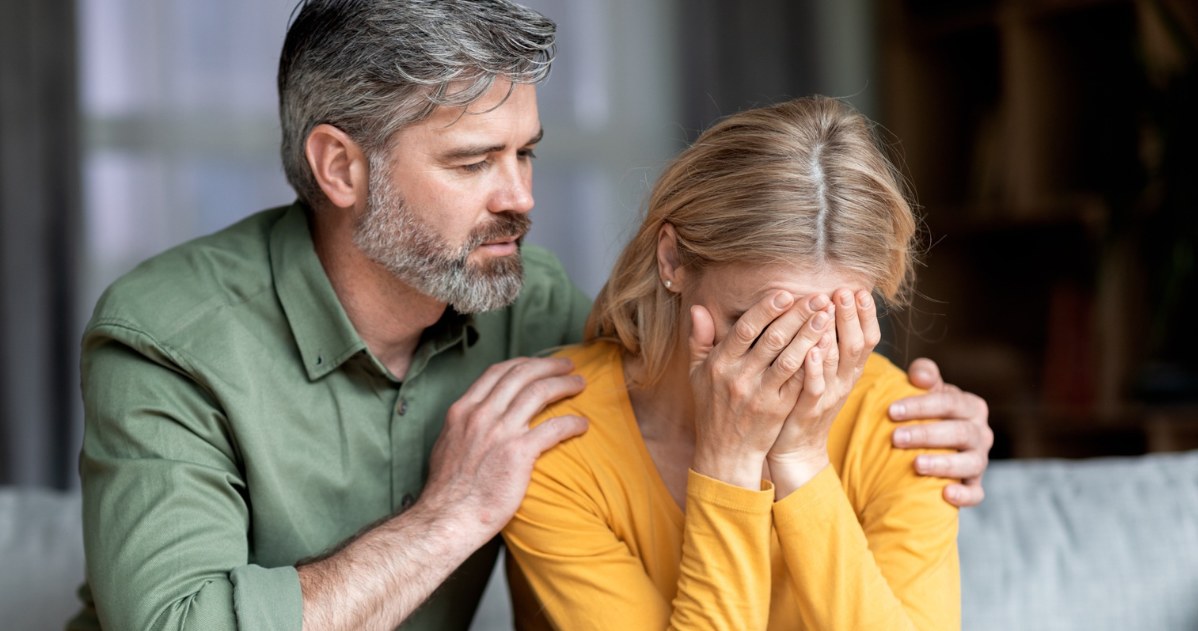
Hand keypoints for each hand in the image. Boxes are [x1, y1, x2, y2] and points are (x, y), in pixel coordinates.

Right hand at [420, 357, 587, 542]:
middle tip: (568, 366)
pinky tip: (582, 424)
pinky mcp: (518, 453)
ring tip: (579, 384)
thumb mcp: (447, 446)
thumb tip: (477, 423)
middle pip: (522, 375)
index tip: (538, 364)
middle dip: (548, 366)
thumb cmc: (448, 491)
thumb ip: (465, 428)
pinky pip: (553, 428)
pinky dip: (571, 422)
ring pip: (539, 392)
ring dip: (563, 384)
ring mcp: (500, 432)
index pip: (498, 372)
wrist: (448, 519)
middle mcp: (481, 414)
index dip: (523, 363)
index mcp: (463, 410)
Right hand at [687, 291, 824, 488]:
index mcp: (720, 364)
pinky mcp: (778, 409)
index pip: (745, 330)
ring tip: (826, 315)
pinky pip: (798, 382)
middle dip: (796, 315)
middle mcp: (739, 378)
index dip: (765, 310)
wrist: (725, 452)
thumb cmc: (711, 407)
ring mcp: (760, 395)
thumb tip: (698, 309)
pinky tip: (827, 346)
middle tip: (817, 296)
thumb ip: (699, 339)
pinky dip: (813, 363)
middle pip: (772, 340)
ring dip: (810, 335)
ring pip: (789, 359)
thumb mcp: (697, 373)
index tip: (785, 293)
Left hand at [768, 289, 879, 496]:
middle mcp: (843, 382)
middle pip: (855, 345)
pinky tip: (811, 350)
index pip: (866, 339)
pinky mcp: (807, 411)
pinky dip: (815, 369)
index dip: (866, 315)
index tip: (861, 290)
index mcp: (848, 371)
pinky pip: (814, 388)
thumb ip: (828, 344)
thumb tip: (827, 308)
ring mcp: (827, 397)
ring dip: (833, 334)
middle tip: (845, 290)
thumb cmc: (802, 402)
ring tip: (828, 308)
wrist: (794, 449)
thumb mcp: (823, 372)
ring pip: (836, 362)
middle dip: (851, 316)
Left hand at [890, 357, 992, 506]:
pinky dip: (964, 495)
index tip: (891, 411)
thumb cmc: (926, 413)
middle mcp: (981, 434)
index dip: (921, 406)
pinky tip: (945, 494)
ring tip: (916, 464)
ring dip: (943, 463)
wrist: (929, 446)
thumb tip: (920, 375)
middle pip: (961, 432)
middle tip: (895, 438)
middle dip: (927, 434)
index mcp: (971, 407)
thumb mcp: (925, 391)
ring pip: (971, 463)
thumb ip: (924, 376)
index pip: (950, 402)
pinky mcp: (973, 486)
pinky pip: (975, 493)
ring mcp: (979, 461)